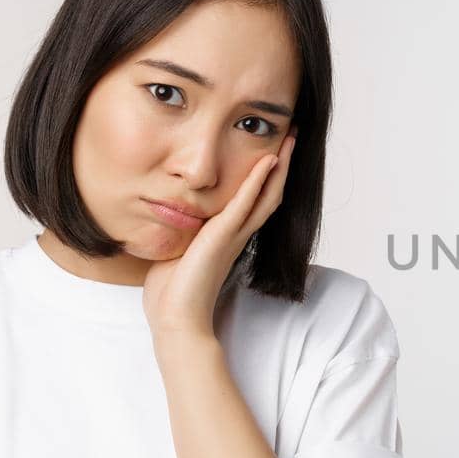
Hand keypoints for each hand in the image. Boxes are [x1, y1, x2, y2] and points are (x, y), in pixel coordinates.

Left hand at [143, 127, 296, 340]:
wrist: (176, 319)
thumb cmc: (172, 293)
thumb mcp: (177, 252)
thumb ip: (181, 233)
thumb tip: (166, 217)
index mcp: (229, 238)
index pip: (255, 202)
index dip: (267, 177)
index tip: (273, 152)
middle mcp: (238, 235)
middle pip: (271, 194)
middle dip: (283, 165)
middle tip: (292, 138)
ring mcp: (234, 235)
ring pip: (267, 195)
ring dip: (279, 166)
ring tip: (289, 141)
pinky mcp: (224, 236)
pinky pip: (245, 203)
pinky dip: (258, 181)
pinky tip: (268, 160)